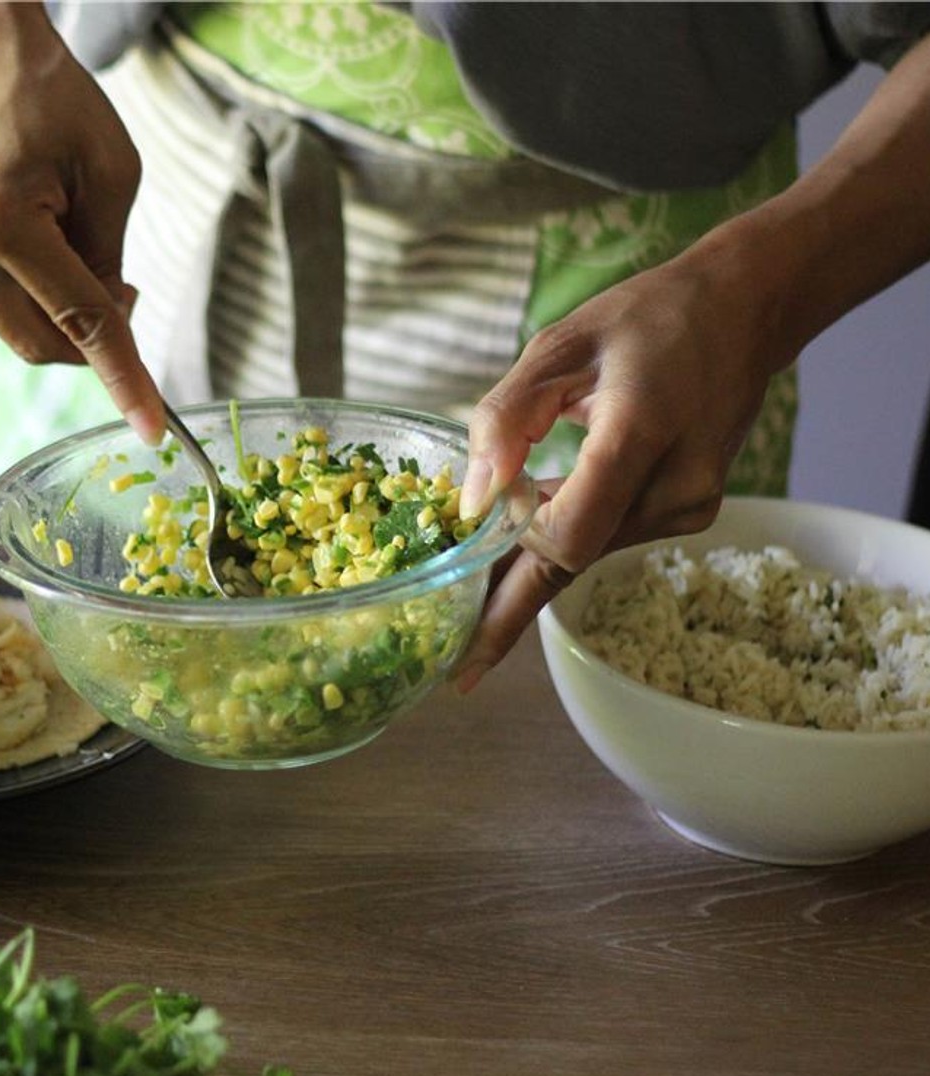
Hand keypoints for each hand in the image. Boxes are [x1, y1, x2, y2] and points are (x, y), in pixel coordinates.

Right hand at [0, 2, 163, 442]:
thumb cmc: (47, 97)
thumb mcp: (112, 171)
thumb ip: (111, 260)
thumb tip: (107, 329)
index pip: (79, 319)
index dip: (123, 378)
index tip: (151, 429)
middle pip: (42, 342)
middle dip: (91, 336)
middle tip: (123, 288)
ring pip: (15, 329)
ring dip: (52, 302)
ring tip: (52, 225)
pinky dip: (18, 290)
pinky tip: (13, 232)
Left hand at [452, 29, 929, 691]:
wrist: (744, 309)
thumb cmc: (645, 317)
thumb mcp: (559, 345)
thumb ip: (505, 419)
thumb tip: (471, 500)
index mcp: (640, 432)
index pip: (567, 536)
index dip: (509, 595)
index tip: (464, 642)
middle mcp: (675, 485)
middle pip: (572, 559)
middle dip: (507, 596)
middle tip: (449, 646)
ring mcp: (690, 505)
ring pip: (589, 550)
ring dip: (532, 558)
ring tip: (472, 569)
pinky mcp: (690, 509)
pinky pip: (610, 534)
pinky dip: (565, 532)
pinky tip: (527, 523)